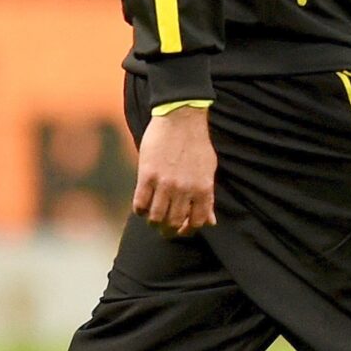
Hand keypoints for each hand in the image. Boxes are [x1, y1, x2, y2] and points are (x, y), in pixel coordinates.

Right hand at [132, 107, 216, 235]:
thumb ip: (208, 198)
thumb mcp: (209, 171)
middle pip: (174, 223)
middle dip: (169, 231)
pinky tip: (143, 206)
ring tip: (153, 219)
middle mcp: (185, 190)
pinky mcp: (147, 175)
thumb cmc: (197, 145)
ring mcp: (165, 183)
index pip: (196, 222)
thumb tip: (210, 222)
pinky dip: (140, 210)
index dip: (188, 231)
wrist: (181, 120)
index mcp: (203, 189)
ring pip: (156, 217)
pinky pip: (140, 203)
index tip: (181, 229)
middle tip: (164, 229)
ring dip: (154, 223)